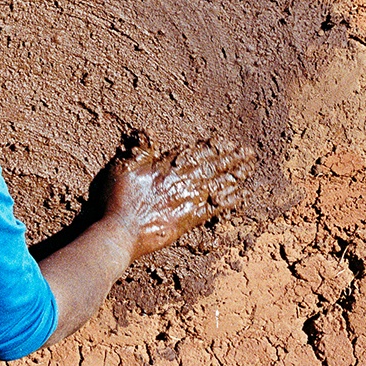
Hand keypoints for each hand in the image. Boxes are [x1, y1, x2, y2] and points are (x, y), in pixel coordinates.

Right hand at [101, 137, 255, 259]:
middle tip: (248, 152)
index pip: (194, 154)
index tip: (227, 142)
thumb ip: (139, 152)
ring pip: (216, 185)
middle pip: (210, 167)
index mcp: (164, 169)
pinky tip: (239, 197)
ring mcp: (185, 202)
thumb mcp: (121, 169)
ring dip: (234, 176)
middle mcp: (179, 183)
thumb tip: (148, 133)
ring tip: (249, 168)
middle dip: (230, 158)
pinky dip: (227, 202)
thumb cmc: (116, 200)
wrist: (120, 233)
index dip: (212, 148)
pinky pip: (213, 209)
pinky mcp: (187, 221)